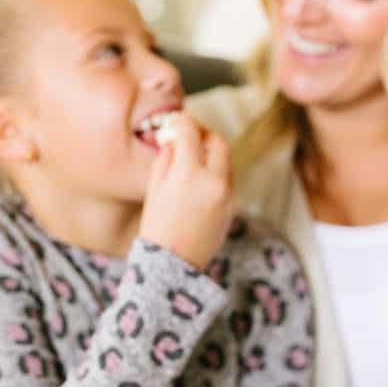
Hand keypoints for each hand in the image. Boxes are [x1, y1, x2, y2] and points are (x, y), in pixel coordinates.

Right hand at [139, 113, 233, 270]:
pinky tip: (200, 179)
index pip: (191, 131)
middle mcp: (214, 180)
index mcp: (189, 173)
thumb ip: (167, 156)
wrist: (172, 264)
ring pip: (226, 159)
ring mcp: (227, 194)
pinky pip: (228, 178)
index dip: (182, 122)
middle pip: (217, 141)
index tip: (175, 122)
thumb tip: (177, 138)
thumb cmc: (156, 226)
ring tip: (194, 158)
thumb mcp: (154, 187)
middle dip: (204, 133)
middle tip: (190, 135)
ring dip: (212, 152)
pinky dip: (217, 171)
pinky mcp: (232, 206)